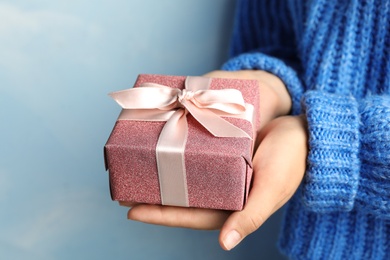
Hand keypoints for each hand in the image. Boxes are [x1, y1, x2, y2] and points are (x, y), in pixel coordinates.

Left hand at [119, 70, 307, 249]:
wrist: (303, 131)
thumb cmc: (290, 161)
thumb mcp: (271, 189)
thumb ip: (251, 215)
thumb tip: (226, 243)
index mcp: (232, 205)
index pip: (189, 215)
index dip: (161, 215)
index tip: (131, 210)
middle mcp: (222, 190)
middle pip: (181, 197)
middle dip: (152, 196)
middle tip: (122, 190)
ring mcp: (221, 170)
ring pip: (185, 176)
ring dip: (161, 174)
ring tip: (134, 170)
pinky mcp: (221, 150)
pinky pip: (194, 155)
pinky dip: (177, 153)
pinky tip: (162, 147)